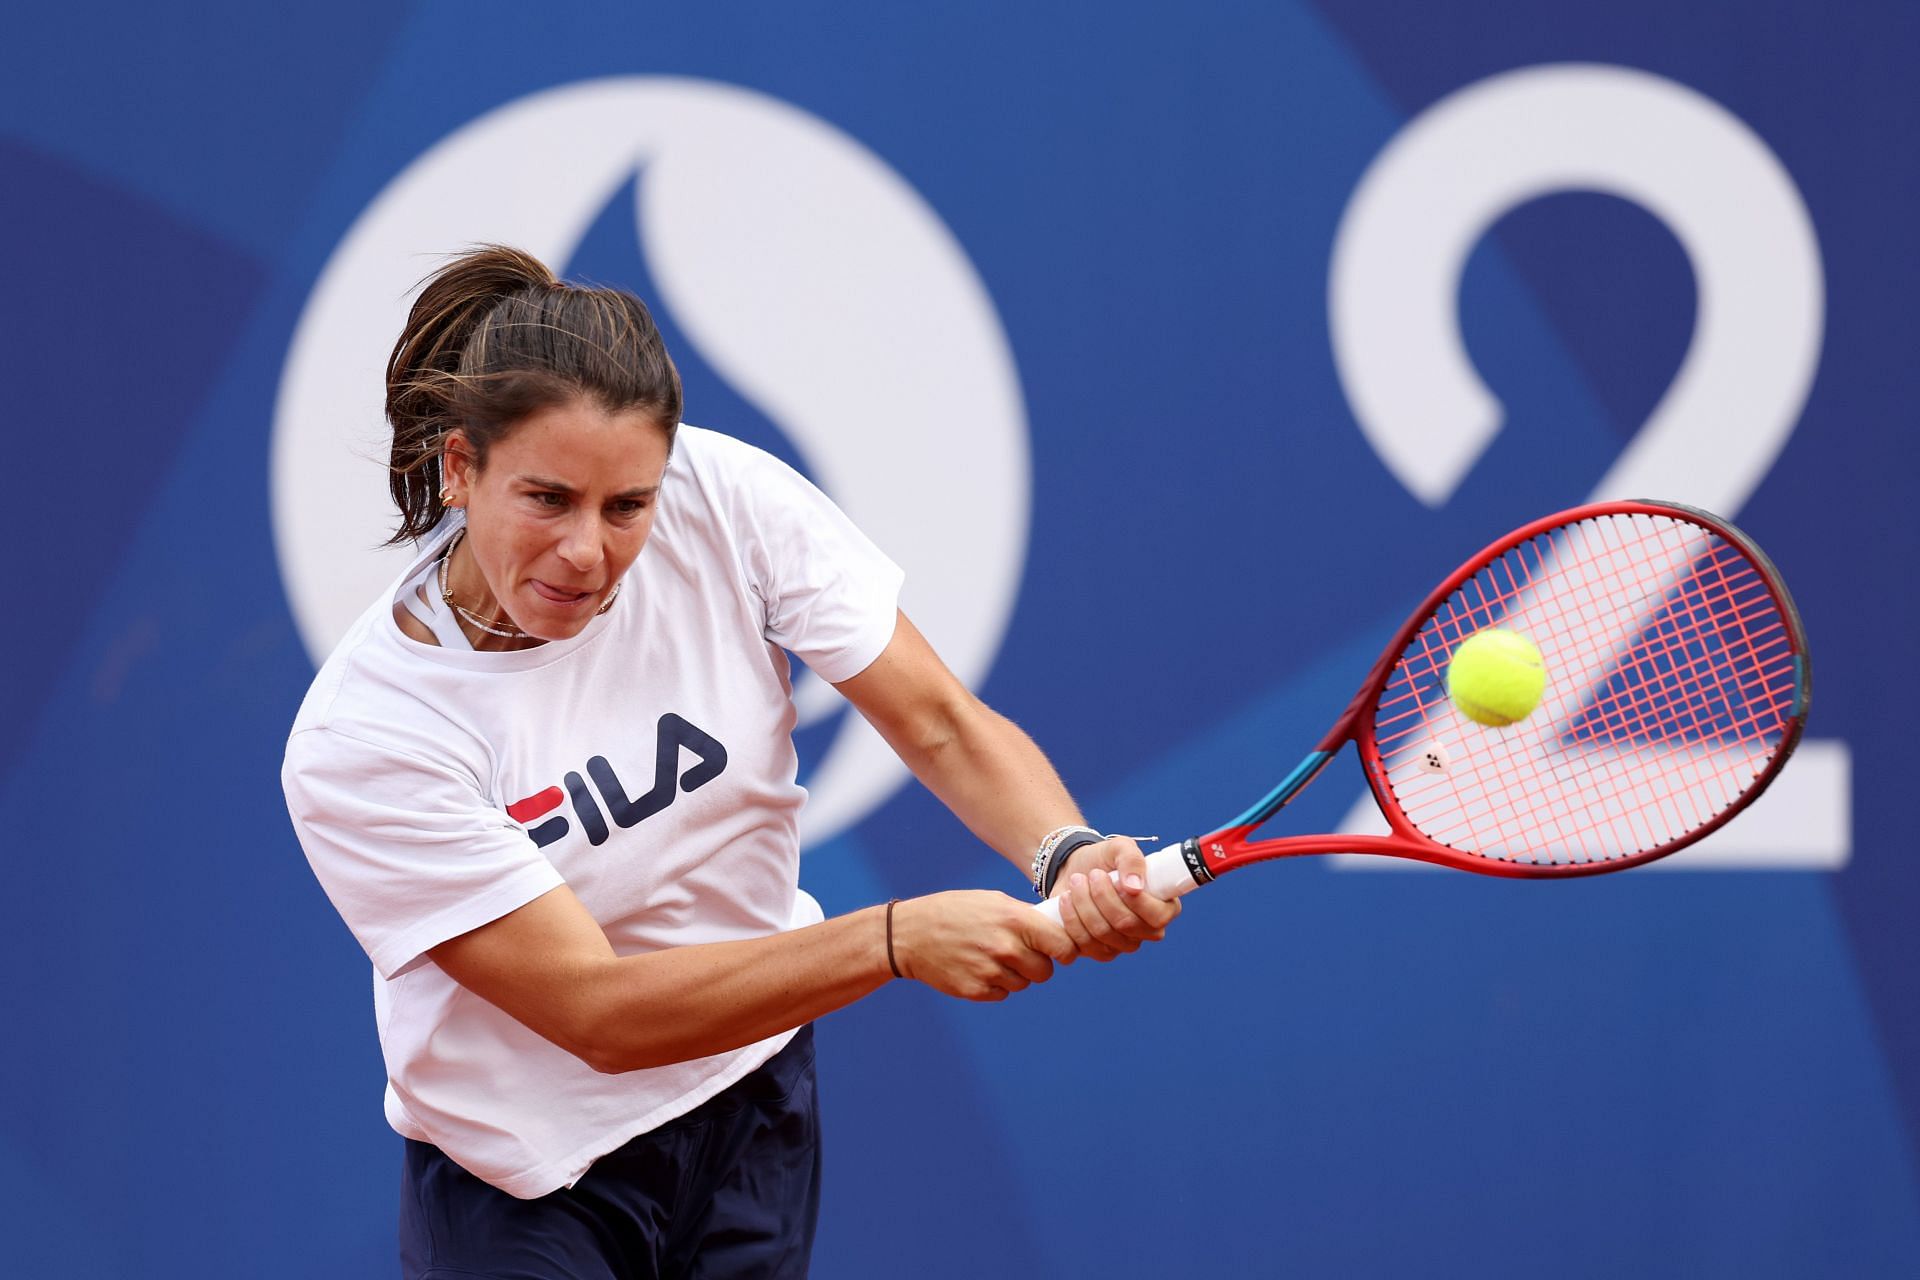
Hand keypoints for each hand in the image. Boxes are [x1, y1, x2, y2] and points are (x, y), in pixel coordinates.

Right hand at [891, 891, 1075, 1000]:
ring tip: (992, 956)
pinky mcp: (976, 991)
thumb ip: (1025, 917)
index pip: (1062, 946)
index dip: (1066, 951)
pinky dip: (996, 984)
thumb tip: (1058, 932)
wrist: (910, 934)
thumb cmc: (955, 912)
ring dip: (1015, 975)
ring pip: (1023, 984)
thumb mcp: (992, 901)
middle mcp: (1005, 947)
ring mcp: (990, 972)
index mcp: (1014, 920)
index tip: (1063, 952)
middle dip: (1038, 964)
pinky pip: (1002, 994)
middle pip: (1045, 971)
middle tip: (1021, 953)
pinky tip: (978, 967)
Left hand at [1048, 837, 1181, 961]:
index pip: (1157, 917)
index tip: (1116, 880)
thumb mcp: (1120, 848)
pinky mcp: (1096, 951)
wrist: (1075, 870)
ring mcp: (1121, 945)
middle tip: (1092, 875)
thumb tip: (1134, 887)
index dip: (1136, 901)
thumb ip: (1132, 859)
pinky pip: (1082, 944)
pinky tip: (1066, 899)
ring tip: (1077, 881)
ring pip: (1101, 934)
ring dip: (1083, 903)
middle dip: (1103, 896)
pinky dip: (1070, 919)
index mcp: (1163, 908)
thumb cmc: (1104, 860)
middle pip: (1125, 924)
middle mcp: (1145, 931)